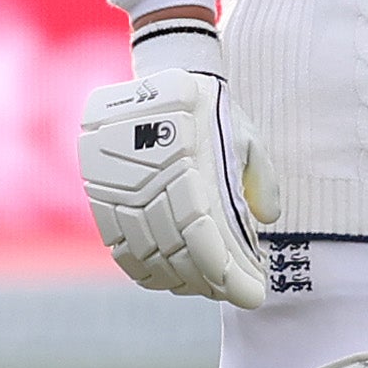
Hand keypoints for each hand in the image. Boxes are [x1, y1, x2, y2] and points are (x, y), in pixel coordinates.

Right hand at [77, 22, 273, 309]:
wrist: (157, 72)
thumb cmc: (210, 108)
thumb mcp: (247, 136)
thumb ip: (261, 178)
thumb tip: (267, 218)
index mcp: (190, 171)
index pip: (208, 243)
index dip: (230, 278)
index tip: (254, 295)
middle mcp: (150, 184)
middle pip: (179, 257)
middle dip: (210, 284)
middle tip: (233, 292)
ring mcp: (120, 190)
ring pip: (146, 257)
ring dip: (177, 281)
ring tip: (201, 287)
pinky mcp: (100, 192)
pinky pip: (117, 245)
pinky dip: (140, 269)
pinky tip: (161, 278)